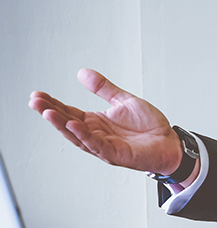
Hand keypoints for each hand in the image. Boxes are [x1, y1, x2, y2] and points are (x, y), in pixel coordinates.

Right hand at [29, 69, 181, 174]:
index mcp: (97, 122)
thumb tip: (83, 73)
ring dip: (62, 125)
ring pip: (78, 136)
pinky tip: (74, 125)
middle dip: (51, 113)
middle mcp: (97, 135)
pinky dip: (85, 136)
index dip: (53, 104)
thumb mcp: (124, 101)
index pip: (69, 112)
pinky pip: (97, 145)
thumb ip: (104, 89)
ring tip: (47, 112)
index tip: (37, 95)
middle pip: (68, 124)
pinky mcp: (117, 154)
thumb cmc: (150, 127)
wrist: (170, 143)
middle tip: (35, 102)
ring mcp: (105, 146)